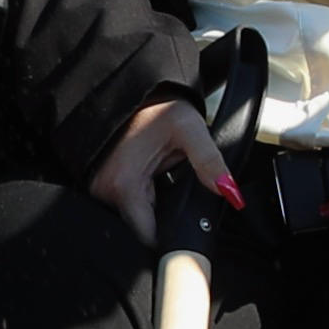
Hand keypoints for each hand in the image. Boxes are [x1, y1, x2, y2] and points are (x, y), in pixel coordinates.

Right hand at [91, 96, 236, 243]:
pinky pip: (127, 207)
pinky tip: (154, 182)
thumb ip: (210, 162)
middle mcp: (105, 191)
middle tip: (179, 193)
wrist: (131, 90)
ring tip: (165, 183)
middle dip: (164, 223)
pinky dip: (143, 201)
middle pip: (140, 231)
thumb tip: (228, 191)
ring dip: (153, 212)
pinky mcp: (101, 185)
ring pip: (133, 220)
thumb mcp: (189, 128)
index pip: (148, 237)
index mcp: (124, 185)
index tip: (189, 233)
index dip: (172, 239)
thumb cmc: (154, 106)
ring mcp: (100, 189)